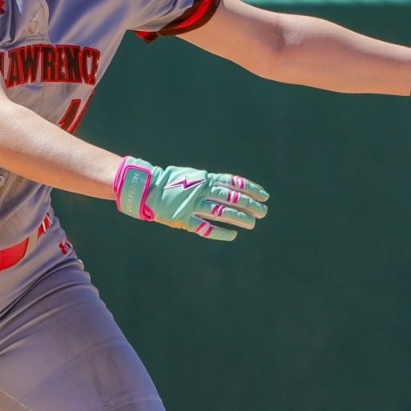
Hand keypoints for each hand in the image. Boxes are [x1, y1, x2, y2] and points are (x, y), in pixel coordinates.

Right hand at [113, 157, 268, 241]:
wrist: (146, 188)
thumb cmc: (171, 182)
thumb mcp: (192, 175)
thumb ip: (209, 181)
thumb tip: (229, 186)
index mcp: (205, 178)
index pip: (234, 182)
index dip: (251, 189)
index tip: (264, 195)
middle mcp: (201, 190)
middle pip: (232, 198)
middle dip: (250, 205)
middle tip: (263, 212)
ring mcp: (193, 205)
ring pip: (222, 212)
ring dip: (239, 218)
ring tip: (252, 224)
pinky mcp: (184, 219)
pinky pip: (205, 228)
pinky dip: (220, 232)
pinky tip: (232, 235)